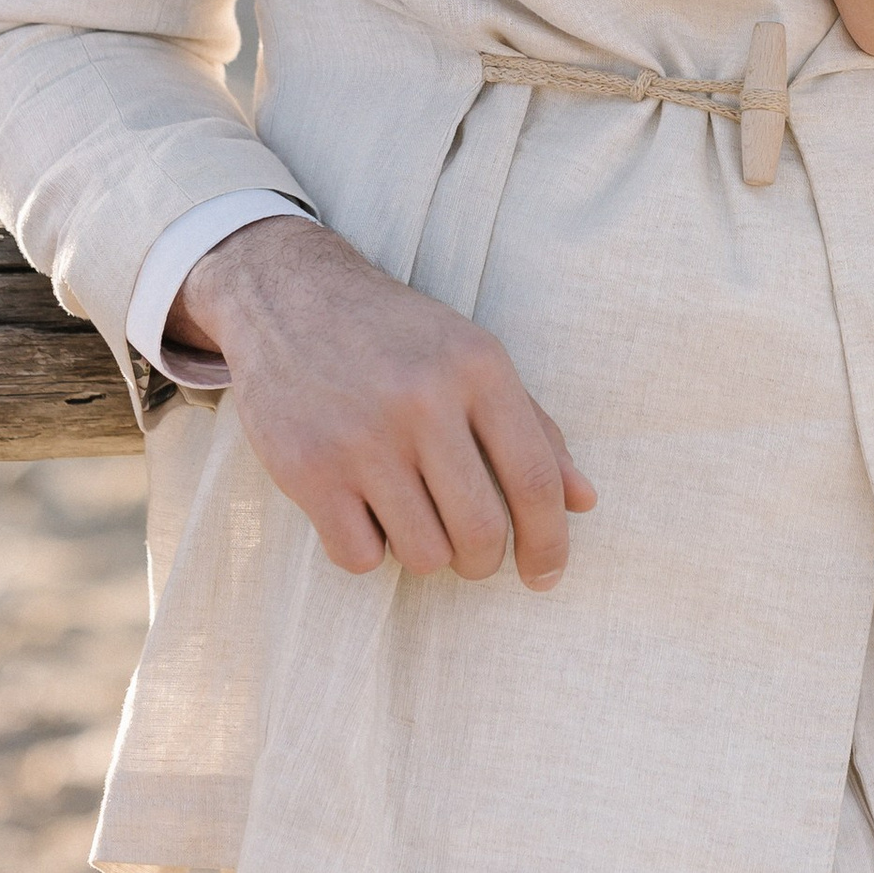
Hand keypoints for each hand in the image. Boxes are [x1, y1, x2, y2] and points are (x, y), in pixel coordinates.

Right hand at [173, 216, 596, 585]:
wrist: (289, 297)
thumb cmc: (397, 337)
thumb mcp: (473, 358)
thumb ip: (534, 428)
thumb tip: (584, 501)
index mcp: (478, 366)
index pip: (534, 479)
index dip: (550, 542)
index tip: (546, 575)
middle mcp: (423, 399)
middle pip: (481, 531)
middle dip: (484, 560)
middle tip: (472, 551)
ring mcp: (361, 436)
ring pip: (423, 554)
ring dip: (426, 553)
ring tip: (412, 514)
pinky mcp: (307, 469)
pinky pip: (361, 556)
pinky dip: (370, 548)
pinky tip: (364, 510)